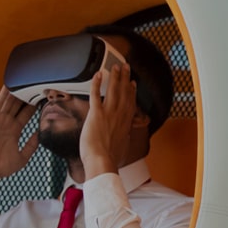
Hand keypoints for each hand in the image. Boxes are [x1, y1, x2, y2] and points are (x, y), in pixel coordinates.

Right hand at [0, 87, 40, 191]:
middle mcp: (6, 124)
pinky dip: (2, 94)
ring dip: (16, 91)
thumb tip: (40, 135)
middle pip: (18, 105)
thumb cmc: (1, 166)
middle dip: (27, 95)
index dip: (34, 105)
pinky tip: (8, 86)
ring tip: (24, 80)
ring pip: (9, 101)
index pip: (26, 114)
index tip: (43, 98)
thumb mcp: (24, 156)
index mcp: (14, 131)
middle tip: (37, 85)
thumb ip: (32, 145)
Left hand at [79, 63, 137, 177]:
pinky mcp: (96, 113)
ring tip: (115, 66)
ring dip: (114, 77)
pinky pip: (96, 94)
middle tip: (125, 67)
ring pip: (113, 90)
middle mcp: (120, 115)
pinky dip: (96, 83)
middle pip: (124, 92)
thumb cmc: (111, 158)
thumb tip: (123, 139)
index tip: (132, 83)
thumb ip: (124, 138)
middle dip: (124, 78)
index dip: (131, 91)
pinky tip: (98, 75)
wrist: (102, 160)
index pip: (131, 102)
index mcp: (126, 122)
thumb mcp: (123, 147)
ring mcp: (109, 113)